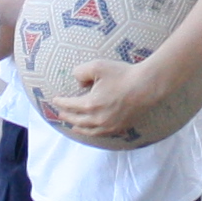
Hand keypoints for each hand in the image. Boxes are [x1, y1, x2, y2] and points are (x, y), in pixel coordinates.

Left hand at [47, 55, 163, 144]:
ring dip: (78, 128)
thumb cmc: (123, 74)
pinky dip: (93, 133)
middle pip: (76, 120)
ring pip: (88, 130)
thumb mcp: (97, 66)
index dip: (61, 102)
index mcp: (90, 104)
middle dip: (66, 116)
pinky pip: (102, 134)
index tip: (55, 100)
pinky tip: (92, 130)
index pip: (69, 105)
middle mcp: (98, 119)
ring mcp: (109, 125)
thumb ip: (81, 72)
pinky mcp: (120, 127)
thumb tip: (78, 82)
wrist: (146, 86)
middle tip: (60, 113)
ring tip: (73, 126)